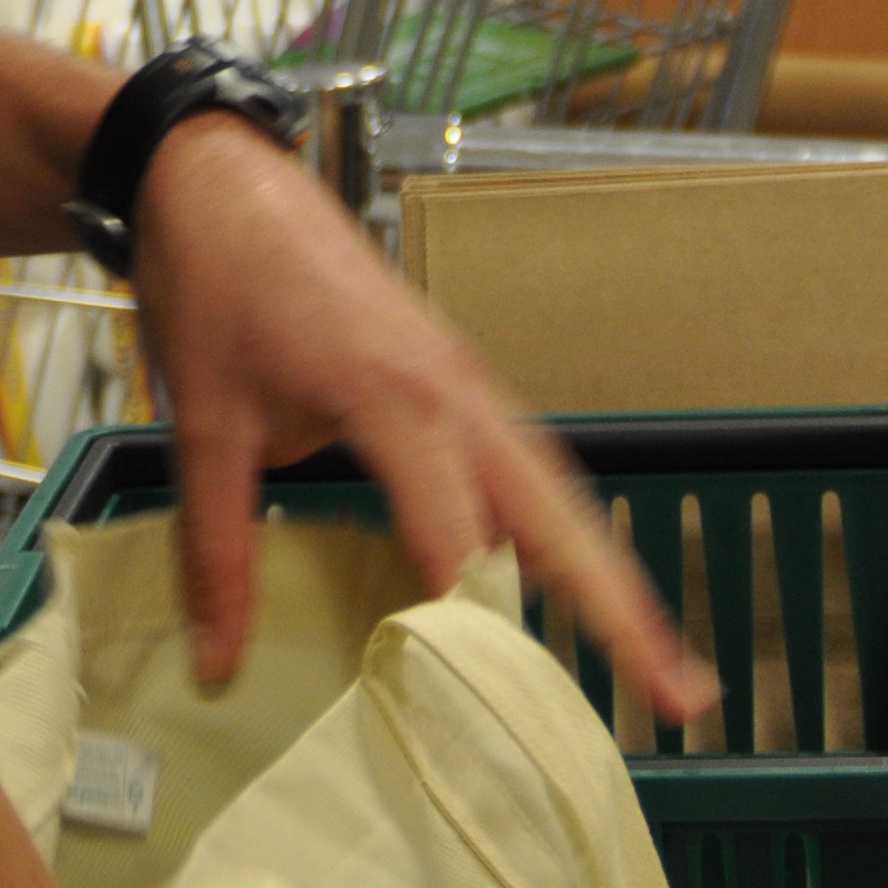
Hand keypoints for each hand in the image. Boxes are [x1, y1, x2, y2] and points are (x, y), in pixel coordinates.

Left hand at [129, 118, 718, 720]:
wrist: (216, 175)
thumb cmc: (216, 282)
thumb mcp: (205, 420)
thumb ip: (219, 547)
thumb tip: (219, 659)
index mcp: (399, 396)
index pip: (461, 535)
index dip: (486, 627)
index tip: (514, 713)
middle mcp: (455, 389)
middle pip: (559, 514)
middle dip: (621, 607)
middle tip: (682, 698)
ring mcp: (463, 377)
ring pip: (554, 487)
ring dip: (603, 570)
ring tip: (655, 662)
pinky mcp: (451, 372)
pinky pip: (522, 461)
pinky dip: (555, 526)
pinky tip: (554, 577)